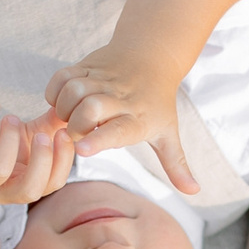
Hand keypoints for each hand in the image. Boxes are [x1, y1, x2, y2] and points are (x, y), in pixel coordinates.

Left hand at [0, 102, 74, 204]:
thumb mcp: (26, 136)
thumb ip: (50, 127)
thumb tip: (79, 112)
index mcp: (21, 186)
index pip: (50, 185)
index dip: (61, 163)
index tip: (65, 134)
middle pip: (28, 191)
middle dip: (41, 162)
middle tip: (42, 134)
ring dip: (9, 141)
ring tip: (11, 117)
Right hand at [44, 48, 200, 195]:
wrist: (153, 57)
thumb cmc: (158, 103)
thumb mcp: (168, 133)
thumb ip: (176, 164)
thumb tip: (194, 191)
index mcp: (139, 118)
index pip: (119, 130)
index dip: (99, 140)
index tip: (82, 150)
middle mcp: (121, 98)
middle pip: (91, 107)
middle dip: (77, 125)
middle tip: (78, 133)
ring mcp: (103, 79)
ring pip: (75, 90)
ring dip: (64, 108)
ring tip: (69, 118)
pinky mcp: (87, 66)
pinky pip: (63, 75)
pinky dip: (55, 90)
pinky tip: (61, 101)